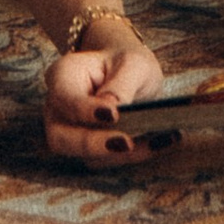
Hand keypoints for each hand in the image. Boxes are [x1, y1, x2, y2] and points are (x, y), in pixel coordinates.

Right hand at [41, 18, 172, 166]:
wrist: (128, 73)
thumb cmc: (125, 62)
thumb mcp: (132, 62)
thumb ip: (122, 85)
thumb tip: (115, 110)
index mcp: (63, 77)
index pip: (65, 98)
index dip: (86, 111)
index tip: (113, 115)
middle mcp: (58, 109)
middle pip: (61, 138)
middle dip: (94, 145)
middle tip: (127, 143)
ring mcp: (70, 133)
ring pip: (86, 156)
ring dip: (123, 155)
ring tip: (162, 139)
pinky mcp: (90, 152)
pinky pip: (109, 161)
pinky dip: (136, 156)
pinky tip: (164, 142)